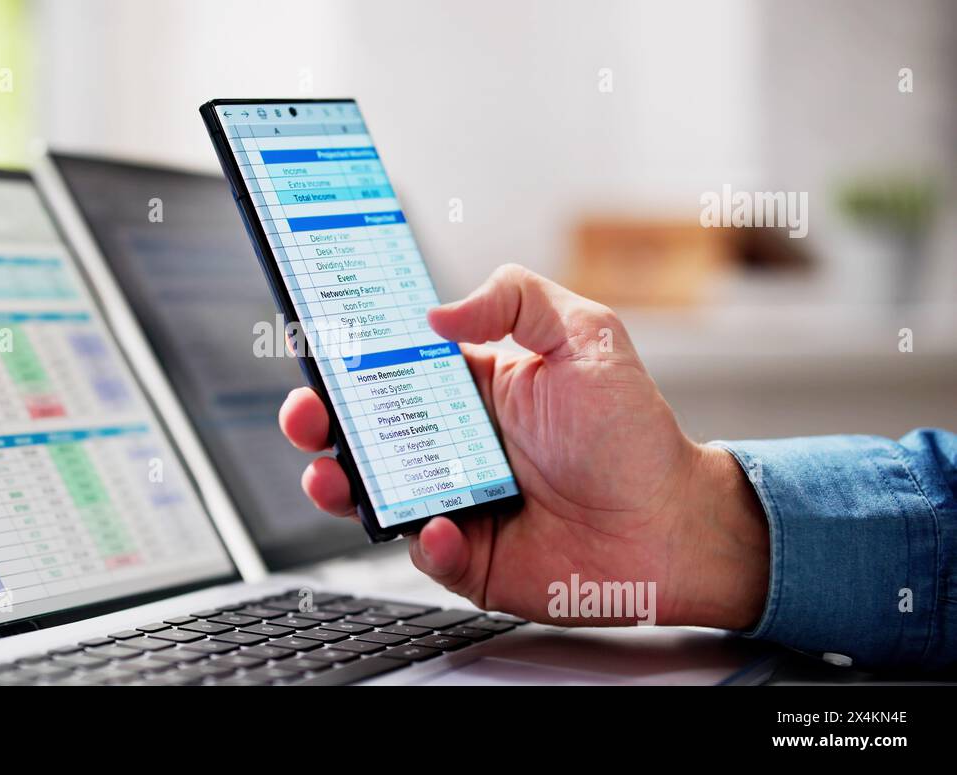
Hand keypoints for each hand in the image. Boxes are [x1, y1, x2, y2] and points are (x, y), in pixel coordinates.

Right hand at [280, 265, 769, 628]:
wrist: (672, 523)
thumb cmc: (632, 431)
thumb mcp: (585, 335)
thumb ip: (516, 298)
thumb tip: (437, 309)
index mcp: (469, 389)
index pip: (388, 368)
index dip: (346, 361)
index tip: (317, 349)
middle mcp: (451, 445)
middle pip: (362, 432)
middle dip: (319, 422)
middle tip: (306, 415)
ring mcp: (454, 501)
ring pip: (373, 495)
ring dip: (341, 485)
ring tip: (334, 475)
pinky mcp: (469, 557)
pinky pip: (425, 552)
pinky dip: (424, 542)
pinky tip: (440, 526)